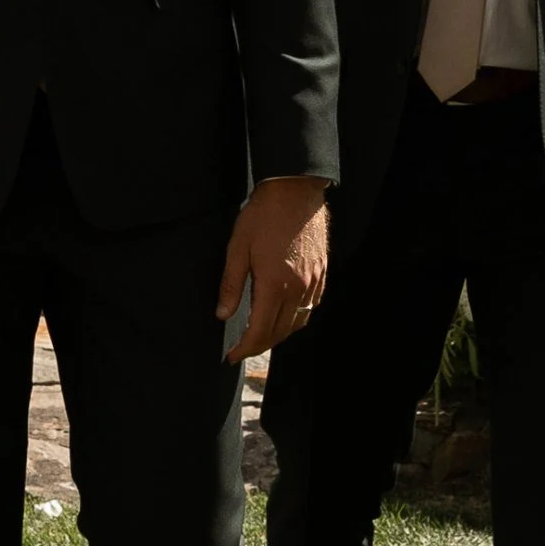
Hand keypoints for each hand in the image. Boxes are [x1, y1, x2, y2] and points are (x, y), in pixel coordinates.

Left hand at [217, 176, 328, 362]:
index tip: (231, 355)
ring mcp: (313, 281)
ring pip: (298, 322)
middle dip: (260, 345)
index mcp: (274, 284)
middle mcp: (298, 288)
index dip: (245, 347)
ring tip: (261, 336)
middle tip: (242, 349)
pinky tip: (285, 315)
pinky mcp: (322, 273)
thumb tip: (223, 315)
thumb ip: (231, 284)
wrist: (295, 190)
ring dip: (279, 334)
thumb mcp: (237, 247)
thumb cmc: (263, 215)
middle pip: (280, 332)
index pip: (260, 330)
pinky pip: (310, 307)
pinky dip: (297, 318)